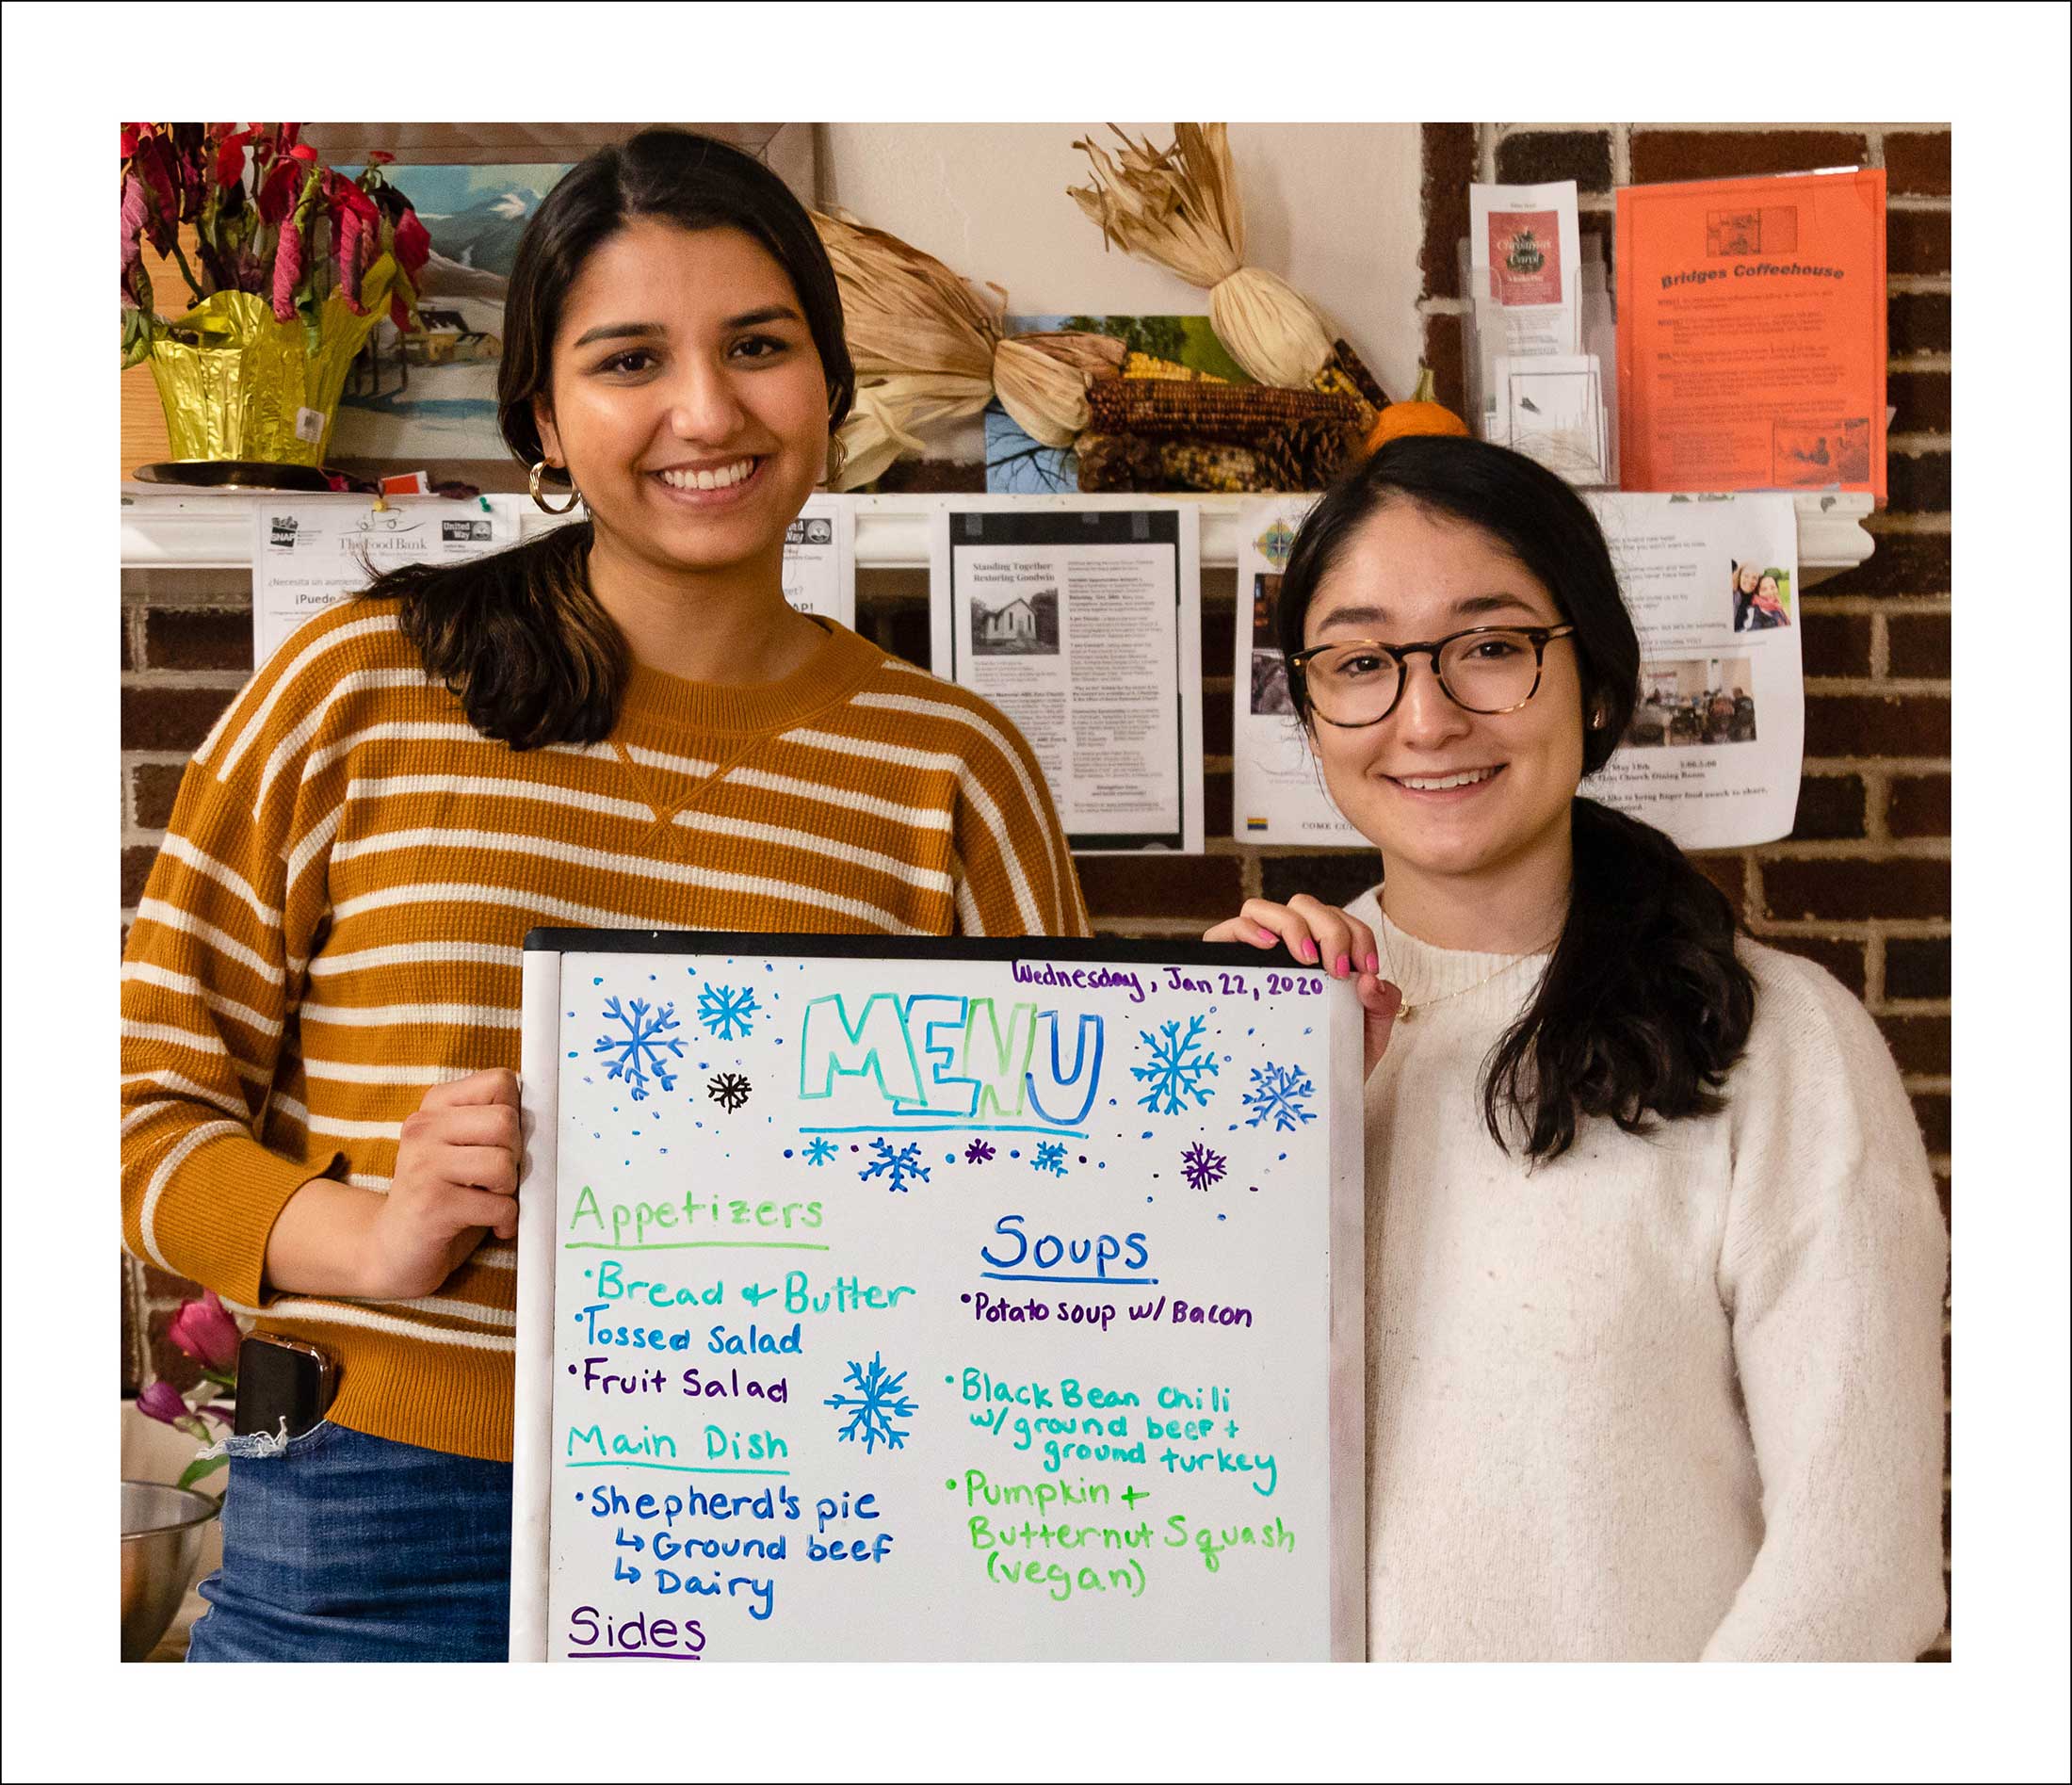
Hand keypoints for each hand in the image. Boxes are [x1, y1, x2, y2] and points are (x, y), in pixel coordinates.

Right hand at [363, 1069, 522, 1298]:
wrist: (395, 1249)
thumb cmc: (446, 1194)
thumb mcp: (465, 1147)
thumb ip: (494, 1123)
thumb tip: (547, 1112)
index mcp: (435, 1106)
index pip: (501, 1082)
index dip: (515, 1116)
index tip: (500, 1144)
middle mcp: (423, 1128)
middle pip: (505, 1121)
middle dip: (515, 1154)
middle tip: (497, 1178)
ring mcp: (424, 1166)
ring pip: (503, 1163)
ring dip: (508, 1189)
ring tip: (489, 1199)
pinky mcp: (432, 1206)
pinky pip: (499, 1206)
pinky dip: (505, 1221)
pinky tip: (490, 1225)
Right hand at [1206, 896, 1402, 1077]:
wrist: (1308, 1093)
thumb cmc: (1335, 1055)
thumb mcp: (1370, 1031)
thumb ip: (1382, 1003)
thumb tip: (1368, 979)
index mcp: (1324, 951)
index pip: (1339, 919)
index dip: (1357, 935)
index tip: (1365, 969)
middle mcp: (1288, 946)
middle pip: (1303, 906)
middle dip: (1329, 930)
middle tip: (1338, 970)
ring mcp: (1255, 953)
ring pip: (1263, 909)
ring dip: (1291, 926)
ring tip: (1307, 959)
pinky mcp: (1225, 965)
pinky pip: (1229, 930)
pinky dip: (1247, 929)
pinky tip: (1267, 947)